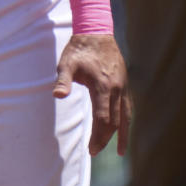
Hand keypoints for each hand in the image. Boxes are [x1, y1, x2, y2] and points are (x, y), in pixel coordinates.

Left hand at [53, 33, 131, 155]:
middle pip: (114, 121)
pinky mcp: (125, 84)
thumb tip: (57, 96)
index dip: (98, 136)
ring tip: (120, 152)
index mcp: (102, 86)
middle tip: (94, 152)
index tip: (91, 150)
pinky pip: (128, 107)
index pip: (102, 118)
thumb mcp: (66, 64)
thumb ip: (63, 81)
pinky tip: (123, 129)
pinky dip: (126, 121)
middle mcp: (117, 89)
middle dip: (105, 139)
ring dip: (121, 135)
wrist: (96, 33)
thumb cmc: (78, 49)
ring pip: (125, 116)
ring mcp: (123, 87)